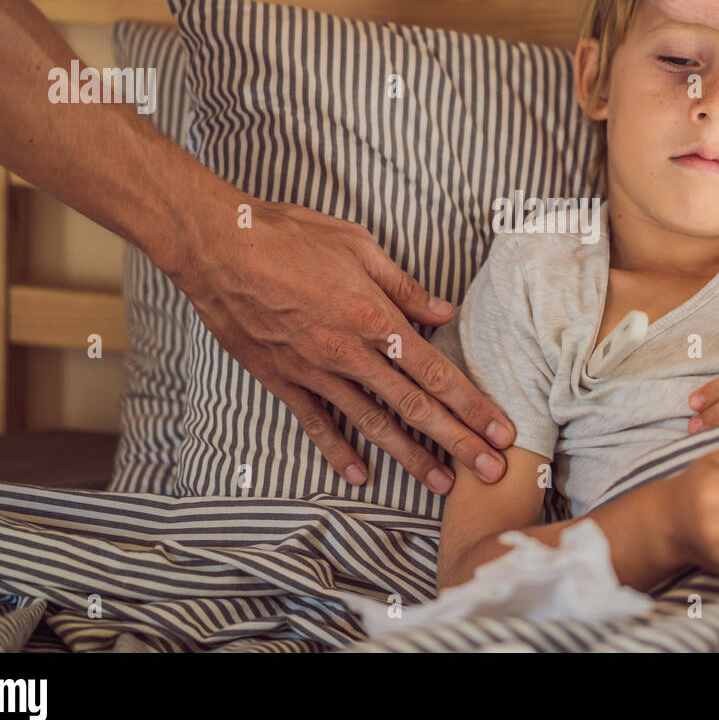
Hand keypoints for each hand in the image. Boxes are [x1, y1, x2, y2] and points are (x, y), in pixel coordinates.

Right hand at [168, 192, 516, 493]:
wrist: (218, 247)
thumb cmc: (290, 236)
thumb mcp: (358, 247)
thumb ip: (404, 286)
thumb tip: (443, 313)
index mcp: (375, 317)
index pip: (435, 372)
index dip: (472, 405)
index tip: (501, 430)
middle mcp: (350, 353)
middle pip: (415, 407)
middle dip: (457, 442)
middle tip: (490, 472)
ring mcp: (315, 371)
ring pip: (372, 422)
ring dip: (409, 456)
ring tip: (440, 483)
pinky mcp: (282, 379)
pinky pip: (316, 422)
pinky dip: (338, 451)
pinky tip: (359, 476)